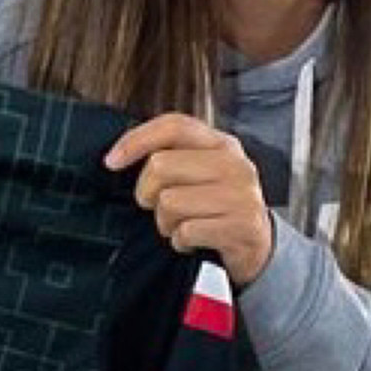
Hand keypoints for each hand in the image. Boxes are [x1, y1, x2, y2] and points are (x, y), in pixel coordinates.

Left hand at [104, 112, 272, 286]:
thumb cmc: (219, 205)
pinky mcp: (241, 226)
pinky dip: (181, 242)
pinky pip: (186, 232)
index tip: (111, 161)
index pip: (173, 126)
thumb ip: (174, 157)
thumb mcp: (204, 172)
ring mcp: (241, 195)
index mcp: (222, 144)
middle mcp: (234, 164)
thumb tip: (119, 156)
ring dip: (166, 223)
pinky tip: (195, 240)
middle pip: (161, 166)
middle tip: (161, 205)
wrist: (258, 245)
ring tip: (183, 224)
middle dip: (149, 193)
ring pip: (169, 203)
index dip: (137, 139)